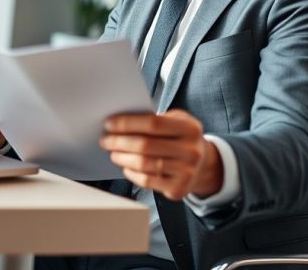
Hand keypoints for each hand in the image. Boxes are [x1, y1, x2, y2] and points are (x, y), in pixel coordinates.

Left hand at [100, 109, 221, 200]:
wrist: (203, 165)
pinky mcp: (178, 189)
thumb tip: (120, 122)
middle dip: (119, 141)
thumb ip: (154, 118)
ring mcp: (186, 172)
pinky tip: (126, 166)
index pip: (152, 123)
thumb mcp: (177, 121)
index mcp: (190, 128)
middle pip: (145, 145)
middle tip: (104, 139)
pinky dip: (131, 172)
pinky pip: (147, 181)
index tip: (108, 123)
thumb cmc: (181, 138)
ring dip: (121, 157)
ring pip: (143, 164)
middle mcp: (191, 151)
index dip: (127, 123)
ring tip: (113, 152)